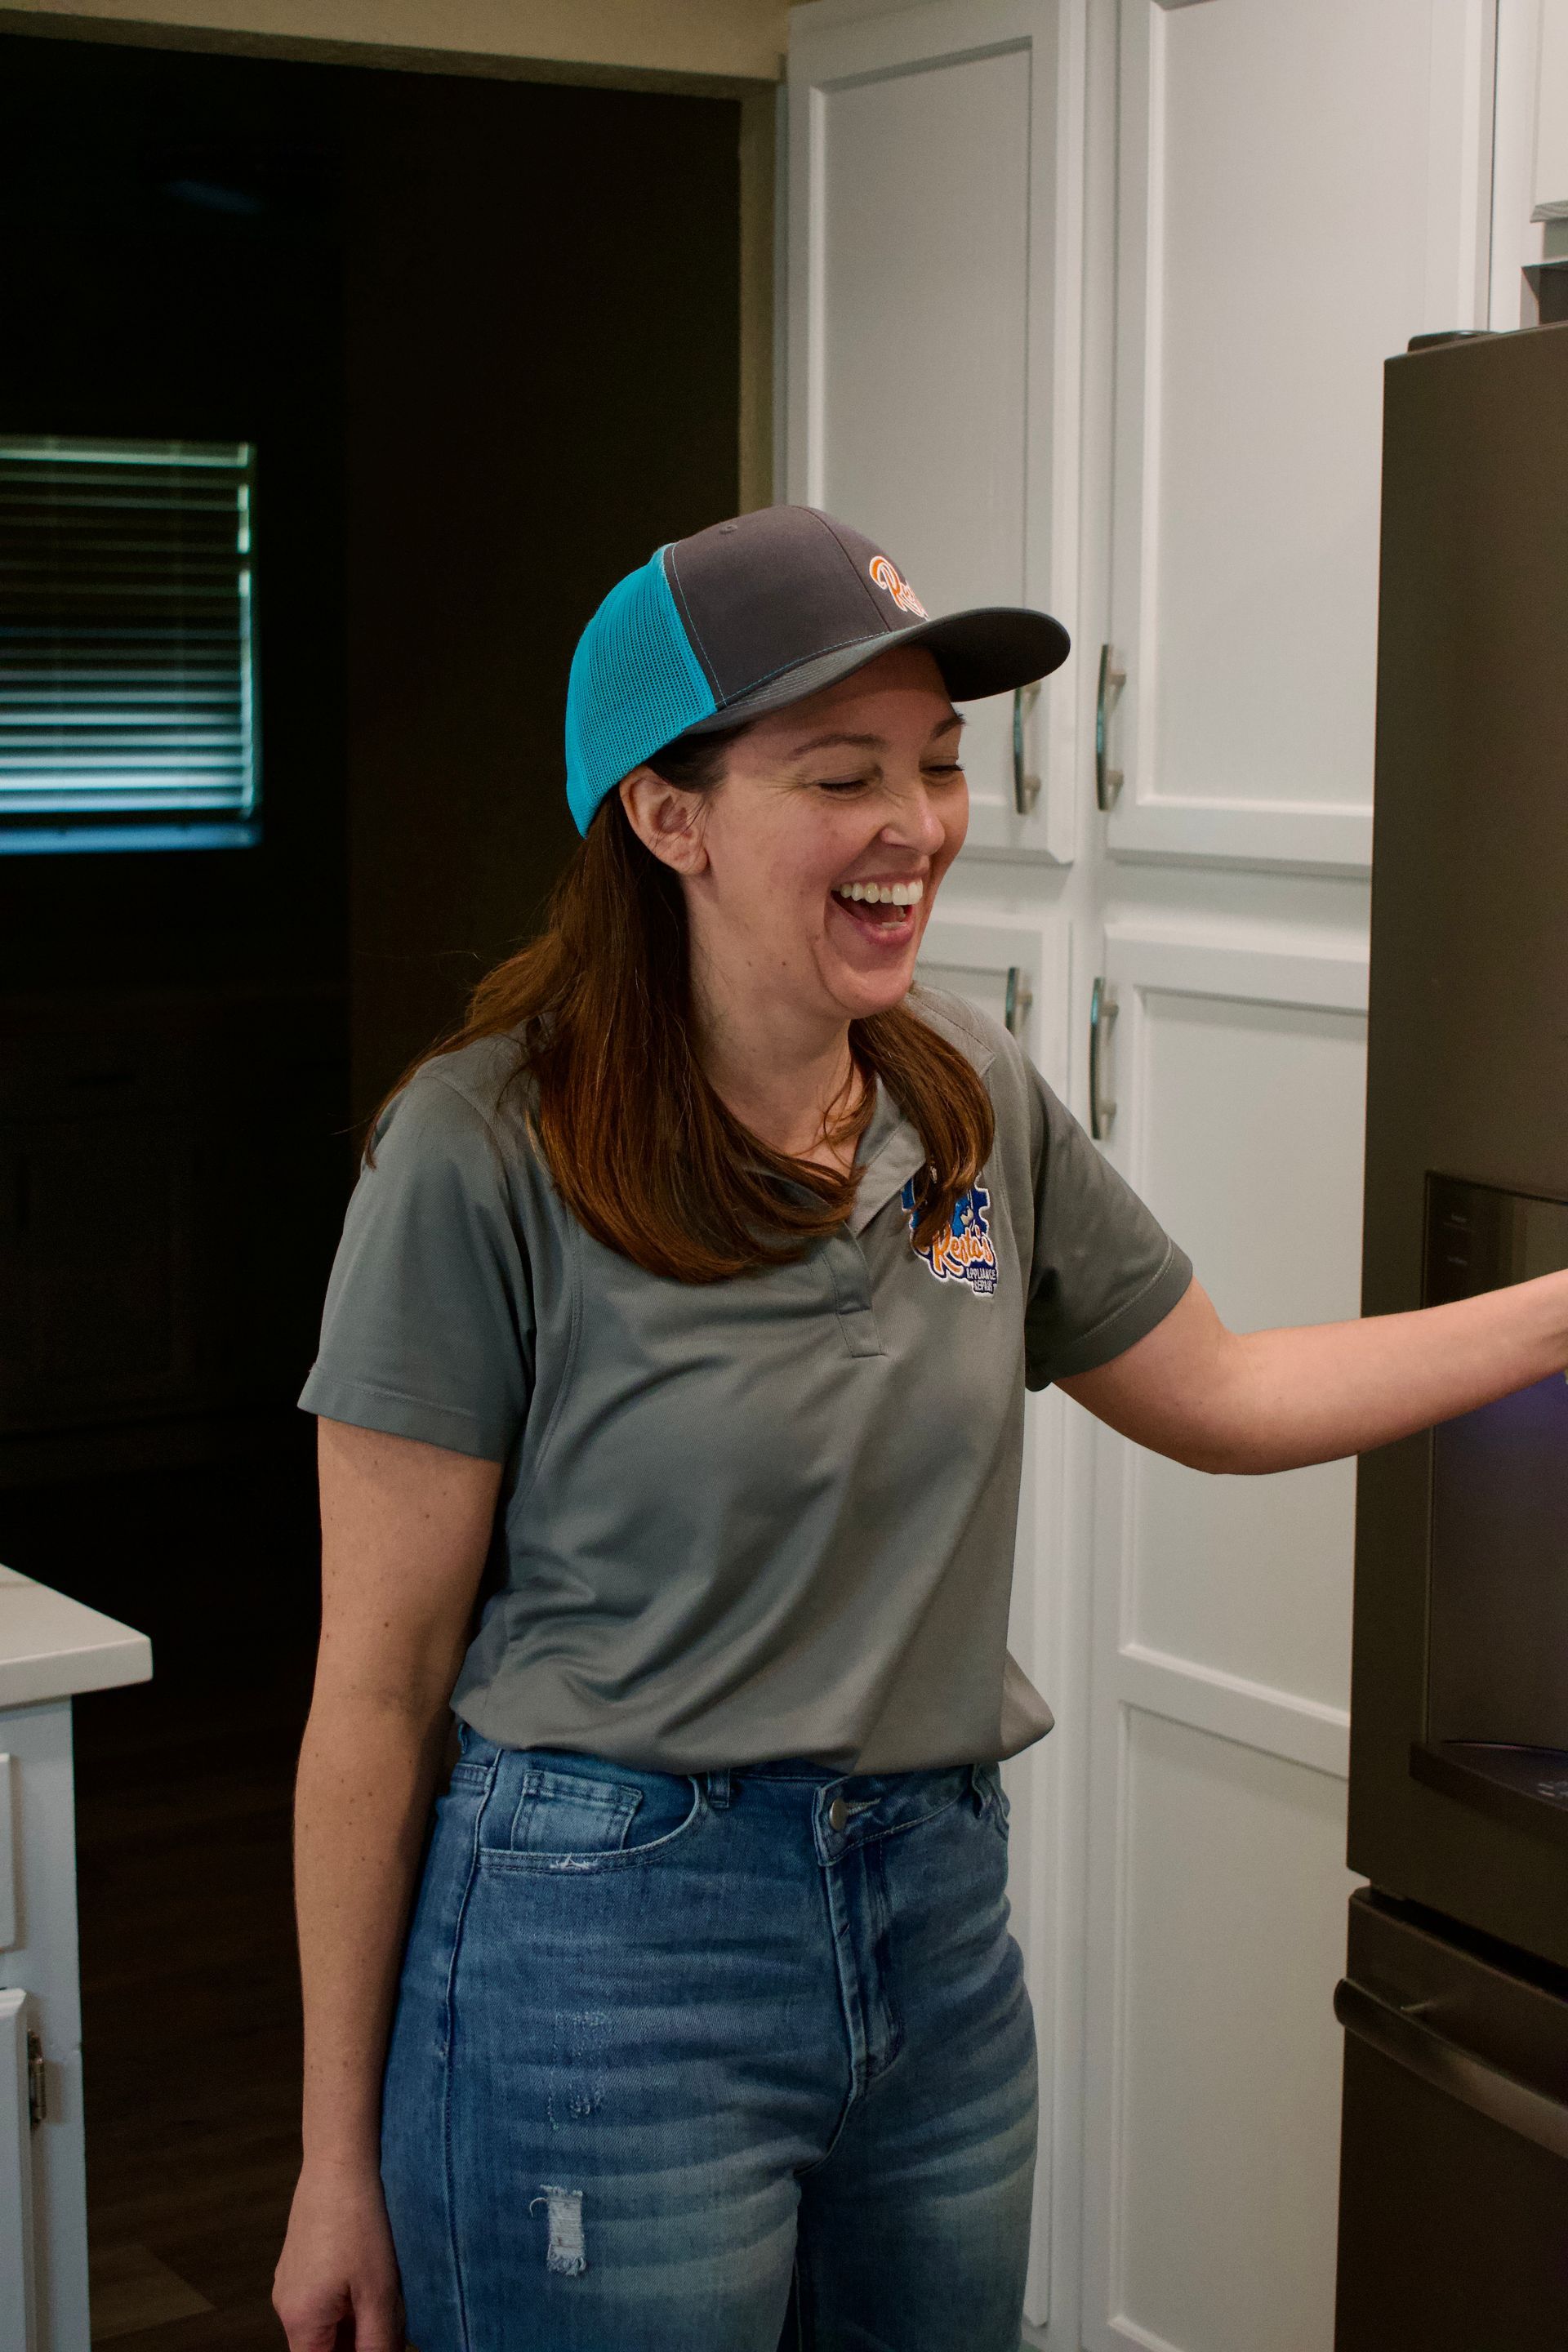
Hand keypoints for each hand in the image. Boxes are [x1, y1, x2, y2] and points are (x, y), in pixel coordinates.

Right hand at [273, 2159, 404, 2351]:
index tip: (376, 2342)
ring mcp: (290, 2281)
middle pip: (323, 2348)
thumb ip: (376, 2345)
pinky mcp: (299, 2261)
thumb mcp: (378, 2292)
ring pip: (326, 2322)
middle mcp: (285, 2306)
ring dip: (355, 2320)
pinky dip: (348, 2298)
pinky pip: (322, 2296)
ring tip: (383, 2290)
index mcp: (299, 2321)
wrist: (338, 2159)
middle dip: (358, 2342)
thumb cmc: (358, 2222)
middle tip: (390, 2317)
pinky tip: (372, 2272)